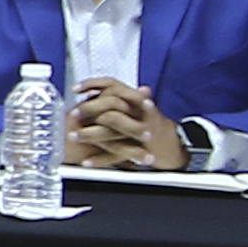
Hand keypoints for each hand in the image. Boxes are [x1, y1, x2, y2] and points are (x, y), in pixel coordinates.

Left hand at [64, 82, 181, 169]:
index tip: (75, 89)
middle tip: (73, 114)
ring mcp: (140, 132)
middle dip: (89, 110)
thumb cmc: (151, 124)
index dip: (93, 84)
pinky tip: (87, 162)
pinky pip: (118, 154)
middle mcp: (140, 113)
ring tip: (74, 137)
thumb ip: (116, 98)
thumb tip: (90, 93)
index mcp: (136, 100)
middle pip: (111, 107)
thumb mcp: (137, 107)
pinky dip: (101, 159)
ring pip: (112, 132)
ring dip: (90, 134)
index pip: (113, 85)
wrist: (174, 145)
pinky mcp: (140, 150)